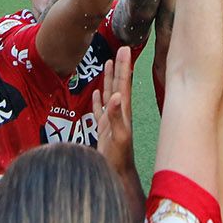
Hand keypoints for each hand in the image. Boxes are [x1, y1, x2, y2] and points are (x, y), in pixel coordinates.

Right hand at [92, 47, 135, 171]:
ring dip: (108, 80)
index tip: (126, 49)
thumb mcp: (117, 136)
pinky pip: (100, 110)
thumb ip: (116, 116)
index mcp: (123, 111)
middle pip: (118, 85)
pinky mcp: (104, 128)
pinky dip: (98, 100)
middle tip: (121, 49)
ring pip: (109, 94)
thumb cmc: (119, 157)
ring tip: (108, 64)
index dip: (124, 67)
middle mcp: (119, 112)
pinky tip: (97, 93)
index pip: (123, 84)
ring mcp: (111, 120)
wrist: (118, 174)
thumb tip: (116, 95)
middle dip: (118, 67)